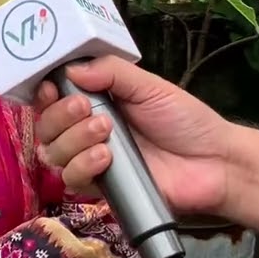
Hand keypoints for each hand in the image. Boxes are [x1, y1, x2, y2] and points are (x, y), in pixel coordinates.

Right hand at [33, 56, 234, 215]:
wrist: (214, 163)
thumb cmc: (185, 120)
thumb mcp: (149, 86)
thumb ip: (111, 72)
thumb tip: (71, 69)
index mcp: (96, 101)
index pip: (53, 98)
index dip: (45, 93)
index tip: (51, 87)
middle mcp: (86, 131)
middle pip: (46, 126)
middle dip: (60, 115)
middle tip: (86, 108)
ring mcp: (92, 160)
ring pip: (53, 153)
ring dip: (73, 139)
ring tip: (105, 132)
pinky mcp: (101, 188)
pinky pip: (72, 179)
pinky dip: (83, 166)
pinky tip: (105, 158)